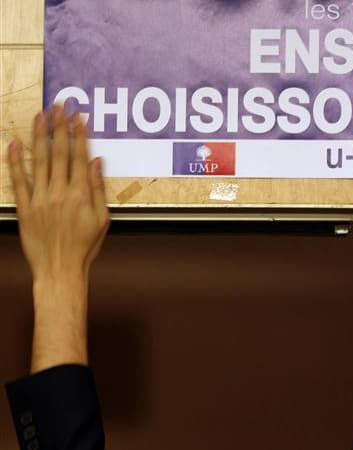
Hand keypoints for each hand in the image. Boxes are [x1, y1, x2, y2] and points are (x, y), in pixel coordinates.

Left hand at [6, 106, 109, 371]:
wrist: (60, 270)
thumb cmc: (85, 247)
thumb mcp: (102, 219)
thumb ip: (98, 189)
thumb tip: (96, 162)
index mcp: (82, 195)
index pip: (79, 157)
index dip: (79, 134)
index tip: (78, 116)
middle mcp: (60, 193)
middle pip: (59, 153)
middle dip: (59, 127)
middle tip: (58, 106)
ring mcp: (41, 199)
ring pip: (39, 161)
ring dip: (40, 136)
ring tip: (40, 116)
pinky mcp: (26, 208)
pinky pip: (19, 180)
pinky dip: (16, 160)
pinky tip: (14, 143)